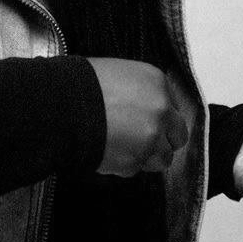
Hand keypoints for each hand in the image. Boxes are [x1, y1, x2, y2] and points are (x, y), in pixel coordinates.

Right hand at [86, 57, 188, 176]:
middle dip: (164, 138)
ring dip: (148, 155)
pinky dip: (126, 163)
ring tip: (125, 146)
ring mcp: (151, 139)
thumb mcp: (119, 72)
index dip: (160, 115)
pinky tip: (110, 149)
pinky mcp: (135, 163)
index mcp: (157, 83)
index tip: (148, 119)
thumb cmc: (84, 83)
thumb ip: (140, 90)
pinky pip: (137, 168)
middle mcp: (161, 111)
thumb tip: (142, 104)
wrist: (64, 105)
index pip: (173, 107)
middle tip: (144, 137)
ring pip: (163, 158)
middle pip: (177, 135)